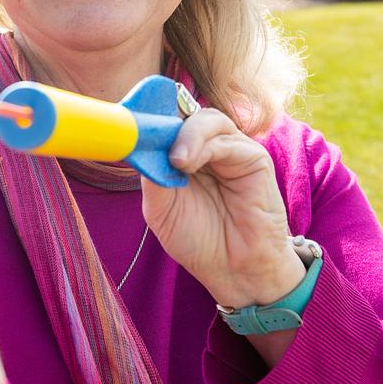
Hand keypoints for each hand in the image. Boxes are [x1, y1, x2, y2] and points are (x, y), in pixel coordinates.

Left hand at [141, 108, 304, 307]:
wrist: (234, 270)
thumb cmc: (198, 240)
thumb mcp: (160, 208)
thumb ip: (152, 174)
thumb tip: (141, 144)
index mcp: (184, 156)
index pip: (167, 123)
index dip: (149, 118)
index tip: (128, 122)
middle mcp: (208, 148)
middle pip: (185, 114)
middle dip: (164, 122)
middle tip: (148, 138)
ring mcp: (232, 150)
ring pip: (206, 120)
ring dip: (184, 135)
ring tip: (175, 160)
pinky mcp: (254, 158)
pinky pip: (226, 139)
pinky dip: (202, 145)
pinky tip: (187, 164)